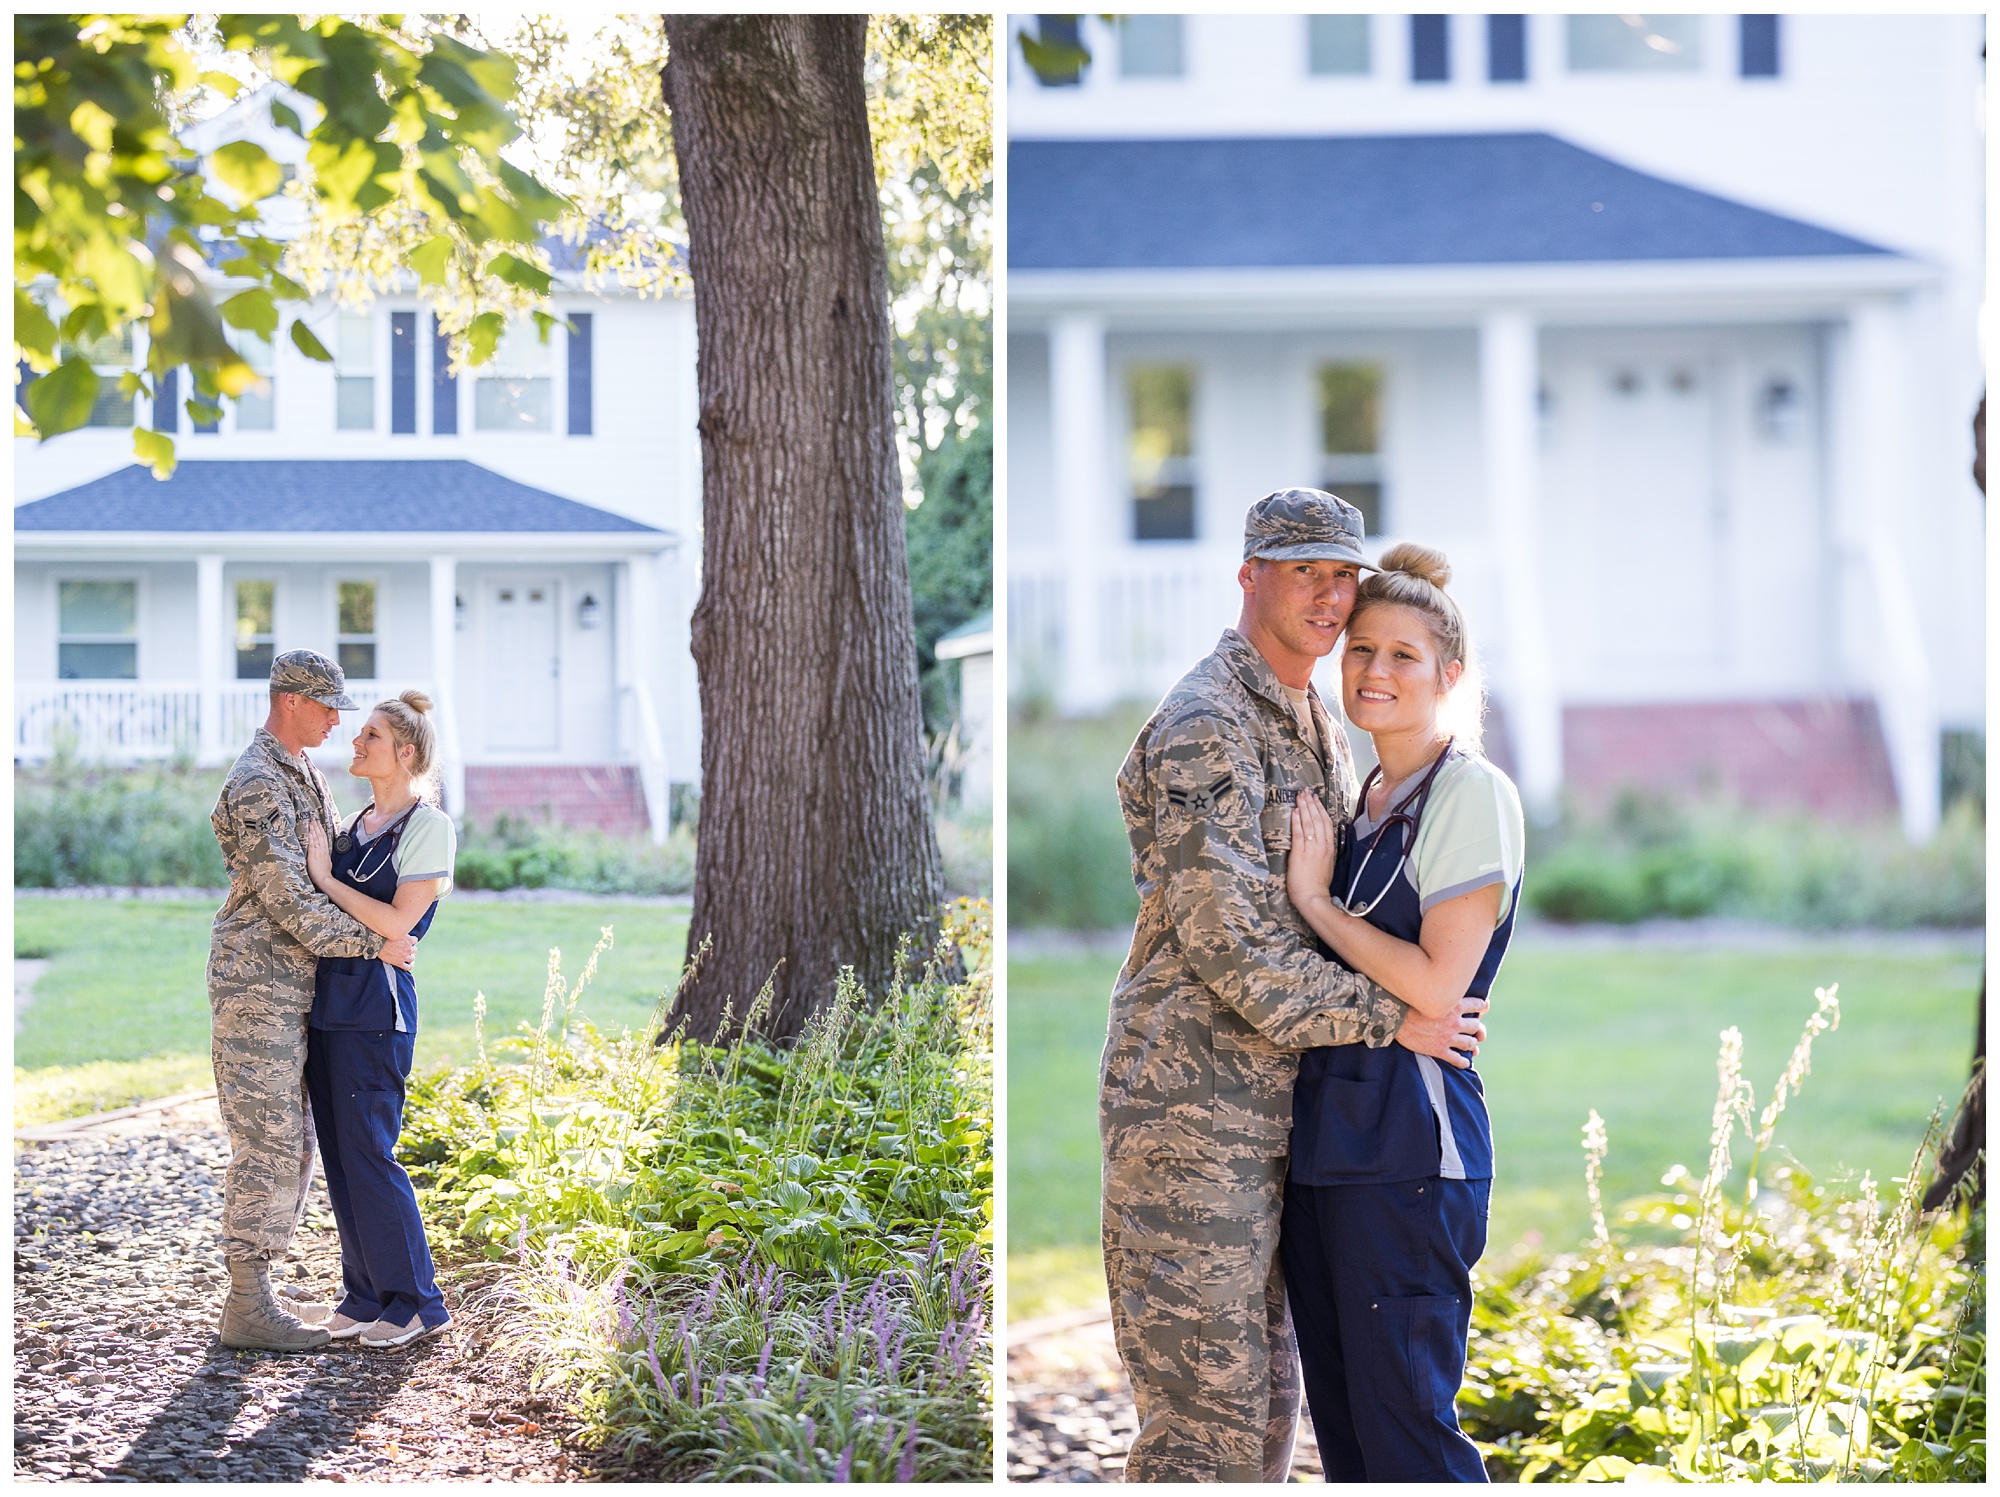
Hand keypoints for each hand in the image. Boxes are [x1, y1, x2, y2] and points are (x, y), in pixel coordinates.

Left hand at [304, 818, 331, 886]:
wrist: (324, 878)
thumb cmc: (324, 873)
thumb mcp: (326, 863)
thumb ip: (324, 857)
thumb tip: (322, 855)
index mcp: (325, 852)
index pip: (324, 838)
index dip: (321, 830)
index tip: (319, 824)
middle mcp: (322, 850)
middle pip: (320, 836)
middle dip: (317, 827)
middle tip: (314, 819)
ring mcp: (318, 852)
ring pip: (317, 838)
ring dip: (314, 829)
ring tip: (311, 822)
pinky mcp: (313, 855)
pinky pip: (312, 844)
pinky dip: (311, 837)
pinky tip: (309, 832)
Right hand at [380, 933, 416, 970]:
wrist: (377, 944)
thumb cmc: (385, 936)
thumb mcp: (397, 932)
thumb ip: (403, 933)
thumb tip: (404, 932)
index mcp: (409, 940)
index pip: (415, 940)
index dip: (411, 941)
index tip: (408, 941)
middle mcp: (408, 949)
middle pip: (415, 950)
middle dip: (411, 950)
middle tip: (407, 949)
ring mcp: (404, 956)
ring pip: (412, 959)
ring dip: (410, 958)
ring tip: (408, 957)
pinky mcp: (399, 963)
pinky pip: (407, 967)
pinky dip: (409, 966)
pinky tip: (409, 965)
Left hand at [1287, 791, 1338, 912]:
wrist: (1313, 898)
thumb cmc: (1317, 885)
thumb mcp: (1326, 865)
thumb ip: (1324, 852)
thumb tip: (1319, 842)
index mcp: (1329, 848)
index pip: (1326, 823)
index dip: (1321, 809)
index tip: (1316, 799)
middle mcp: (1322, 846)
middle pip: (1318, 819)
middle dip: (1312, 804)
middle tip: (1306, 792)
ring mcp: (1312, 849)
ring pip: (1309, 823)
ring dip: (1304, 808)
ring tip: (1300, 797)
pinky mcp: (1300, 854)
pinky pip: (1299, 833)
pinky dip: (1297, 821)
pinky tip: (1295, 811)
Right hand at [1395, 994, 1487, 1069]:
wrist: (1394, 1017)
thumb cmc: (1409, 1002)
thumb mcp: (1430, 993)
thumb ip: (1444, 995)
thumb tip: (1453, 998)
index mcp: (1454, 1005)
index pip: (1478, 1005)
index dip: (1482, 1006)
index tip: (1482, 1008)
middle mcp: (1454, 1022)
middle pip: (1476, 1027)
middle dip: (1476, 1029)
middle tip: (1474, 1030)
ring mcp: (1448, 1037)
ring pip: (1470, 1044)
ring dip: (1471, 1045)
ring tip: (1469, 1045)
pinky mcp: (1439, 1050)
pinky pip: (1458, 1060)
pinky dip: (1463, 1062)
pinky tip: (1463, 1061)